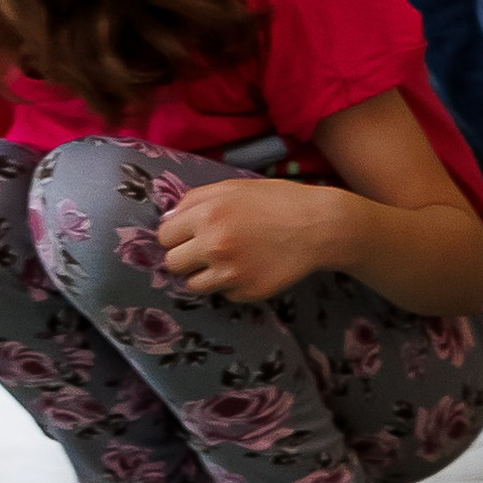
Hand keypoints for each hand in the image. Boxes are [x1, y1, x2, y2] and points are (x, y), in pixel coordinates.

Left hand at [155, 174, 330, 303]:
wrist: (317, 227)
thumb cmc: (274, 201)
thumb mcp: (230, 188)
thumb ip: (193, 201)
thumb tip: (168, 219)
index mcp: (206, 215)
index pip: (165, 237)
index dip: (175, 235)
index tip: (187, 235)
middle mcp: (213, 246)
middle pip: (173, 264)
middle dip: (184, 257)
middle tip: (202, 250)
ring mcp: (231, 274)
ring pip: (193, 285)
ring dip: (203, 275)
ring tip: (224, 262)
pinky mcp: (248, 293)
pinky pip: (223, 294)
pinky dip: (230, 285)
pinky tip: (248, 268)